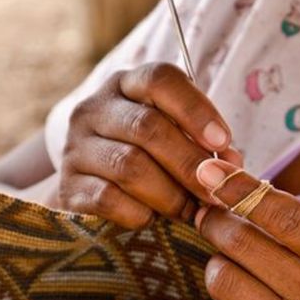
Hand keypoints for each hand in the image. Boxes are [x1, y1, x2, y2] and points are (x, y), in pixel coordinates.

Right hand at [57, 63, 241, 228]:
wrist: (90, 192)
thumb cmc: (146, 162)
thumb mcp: (174, 141)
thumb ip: (203, 146)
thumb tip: (232, 164)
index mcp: (125, 86)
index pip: (159, 79)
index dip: (195, 109)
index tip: (223, 142)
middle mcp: (93, 109)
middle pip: (146, 127)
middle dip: (189, 163)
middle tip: (216, 192)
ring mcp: (75, 148)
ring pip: (129, 165)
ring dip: (170, 194)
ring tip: (191, 210)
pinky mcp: (67, 187)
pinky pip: (108, 199)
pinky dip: (139, 213)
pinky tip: (152, 220)